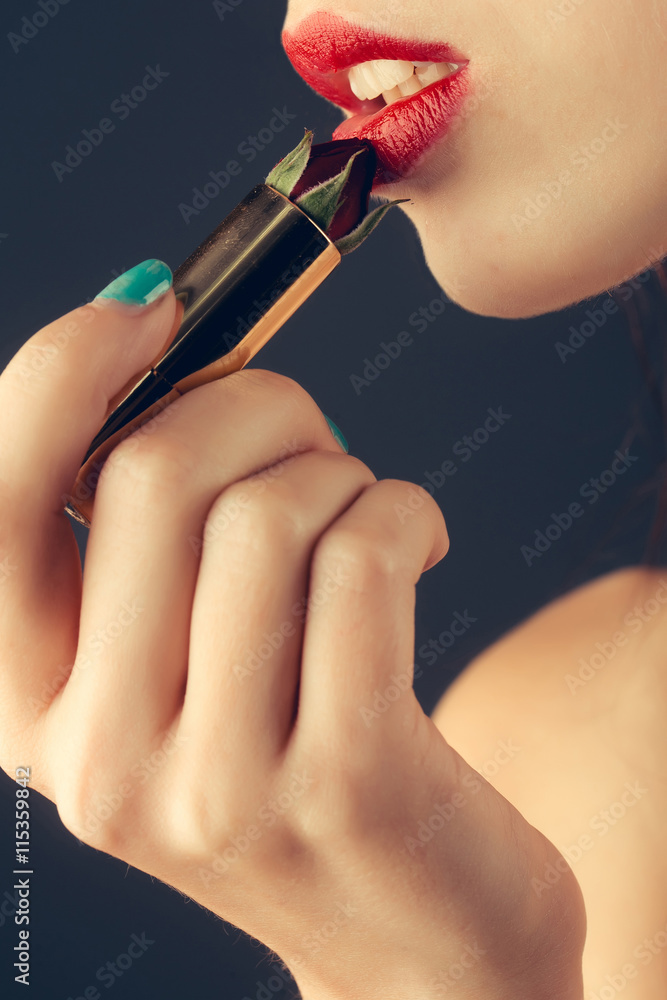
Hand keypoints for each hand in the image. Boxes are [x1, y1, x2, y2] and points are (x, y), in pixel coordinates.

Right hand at [0, 285, 585, 998]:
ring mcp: (216, 785)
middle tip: (311, 435)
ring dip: (341, 472)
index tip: (151, 306)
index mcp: (30, 711)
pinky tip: (422, 539)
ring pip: (268, 511)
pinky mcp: (344, 784)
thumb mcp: (184, 665)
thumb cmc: (295, 759)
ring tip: (370, 513)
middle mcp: (98, 759)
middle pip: (154, 474)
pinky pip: (362, 557)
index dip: (63, 370)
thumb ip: (150, 536)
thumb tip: (154, 335)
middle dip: (258, 403)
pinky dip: (404, 510)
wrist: (411, 935)